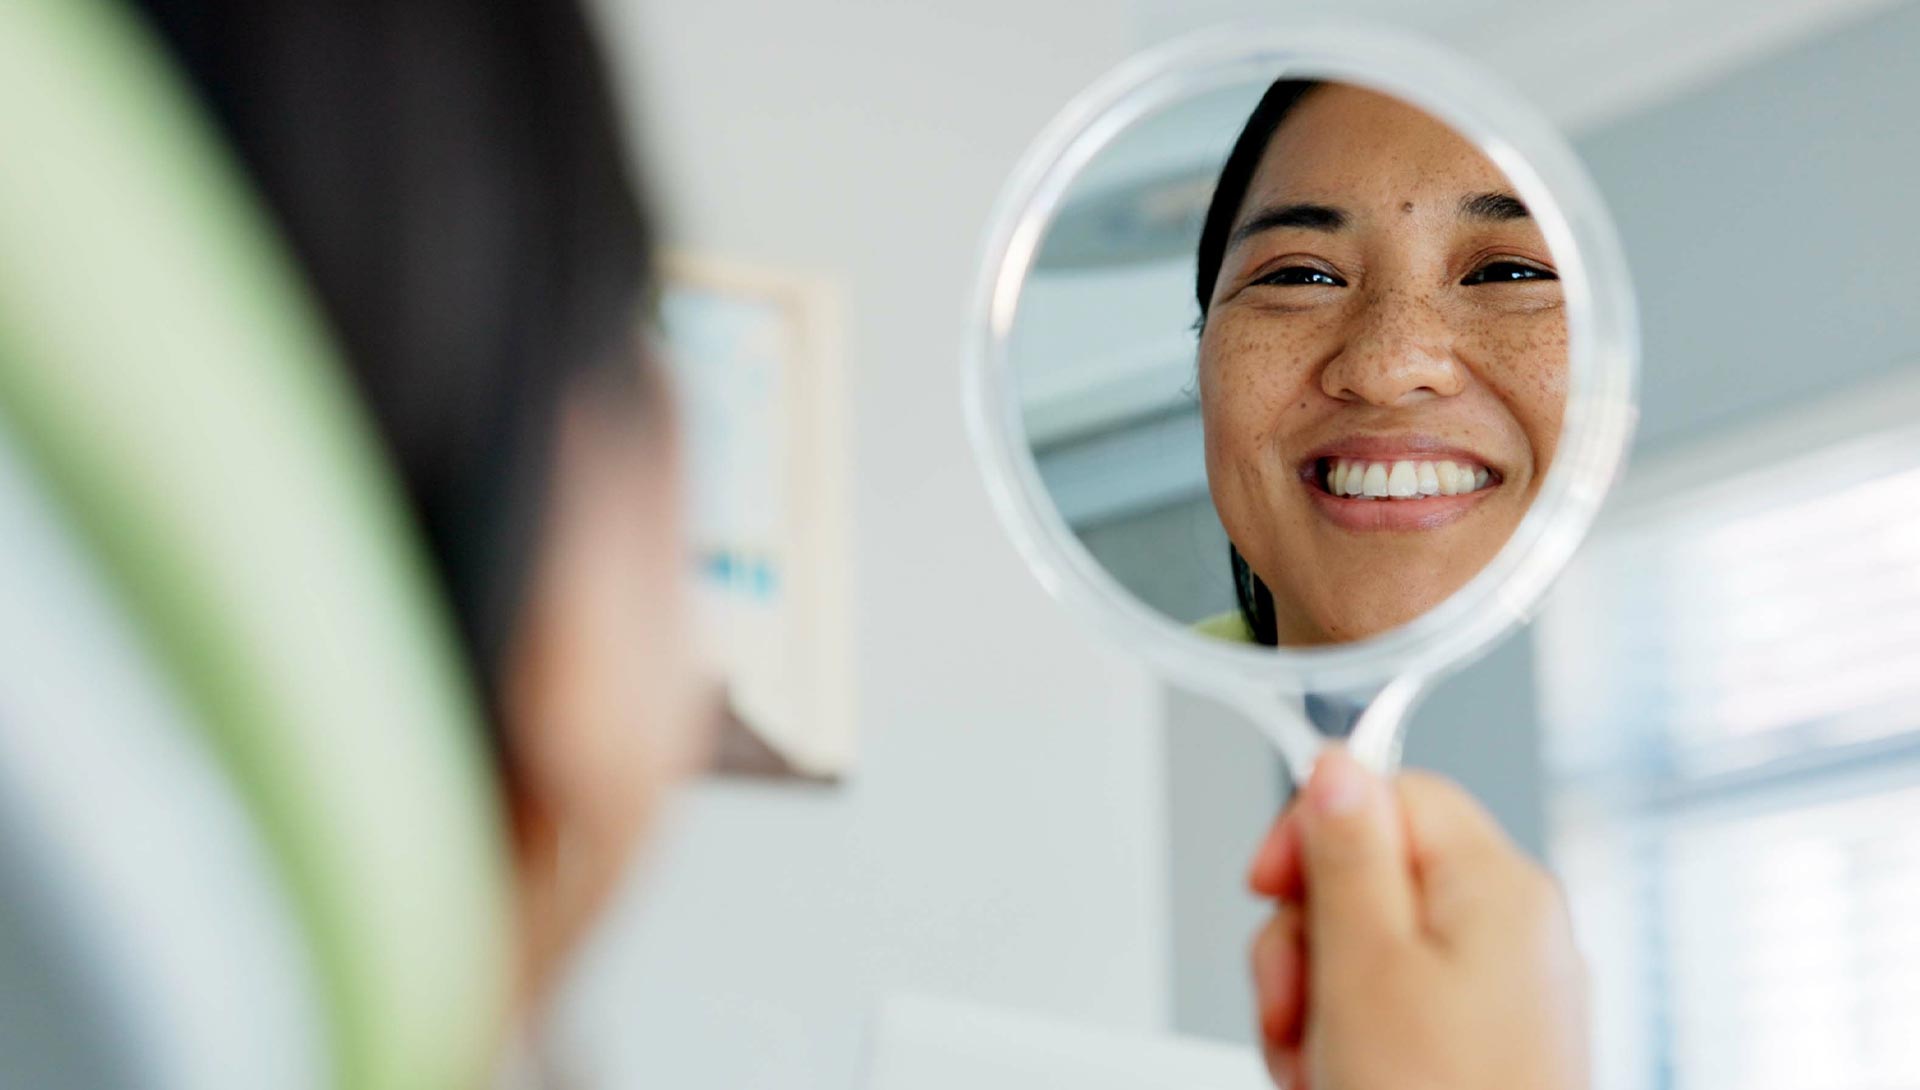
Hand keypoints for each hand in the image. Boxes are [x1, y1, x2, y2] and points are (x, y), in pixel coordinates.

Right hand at [1245, 747, 1587, 1089]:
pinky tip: (1335, 1084)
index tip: (1268, 887)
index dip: (1314, 829)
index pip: (1391, 792)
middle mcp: (1514, 930)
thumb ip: (1348, 852)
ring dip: (1314, 1002)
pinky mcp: (1482, 1049)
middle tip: (1295, 1006)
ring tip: (1316, 1066)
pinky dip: (1348, 1041)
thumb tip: (1338, 765)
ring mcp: (1502, 996)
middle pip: (1368, 874)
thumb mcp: (1365, 965)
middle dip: (1305, 939)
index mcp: (1499, 887)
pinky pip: (1392, 1009)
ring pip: (1367, 948)